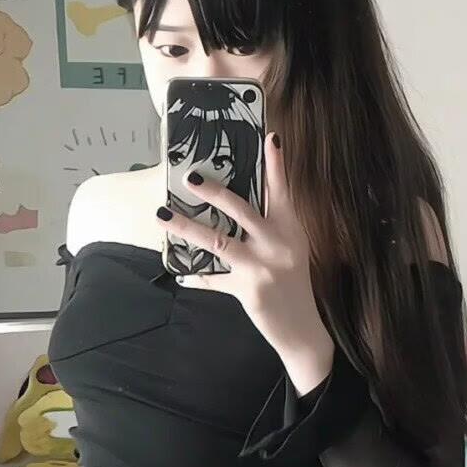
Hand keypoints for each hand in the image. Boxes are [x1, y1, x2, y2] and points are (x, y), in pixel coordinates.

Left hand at [156, 133, 334, 394]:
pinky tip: (179, 273)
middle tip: (189, 177)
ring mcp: (262, 267)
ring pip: (218, 241)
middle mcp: (278, 244)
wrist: (303, 330)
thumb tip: (236, 203)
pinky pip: (214, 280)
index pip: (282, 190)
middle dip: (213, 192)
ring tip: (162, 215)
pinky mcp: (249, 290)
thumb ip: (270, 225)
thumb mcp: (291, 249)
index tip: (270, 137)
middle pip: (241, 210)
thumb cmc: (293, 284)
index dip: (276, 164)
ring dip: (187, 227)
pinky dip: (196, 277)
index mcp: (291, 228)